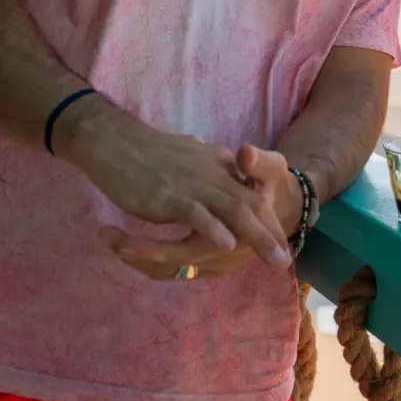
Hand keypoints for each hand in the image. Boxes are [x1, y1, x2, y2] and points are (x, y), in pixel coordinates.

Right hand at [60, 101, 291, 265]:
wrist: (113, 140)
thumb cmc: (145, 151)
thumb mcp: (186, 155)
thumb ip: (204, 164)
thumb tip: (214, 162)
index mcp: (217, 163)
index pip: (250, 191)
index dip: (268, 217)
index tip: (282, 241)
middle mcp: (211, 171)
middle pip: (250, 202)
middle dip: (271, 232)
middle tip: (286, 259)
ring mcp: (191, 182)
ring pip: (232, 208)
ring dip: (256, 235)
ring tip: (274, 259)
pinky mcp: (168, 194)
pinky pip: (195, 212)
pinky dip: (214, 228)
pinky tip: (228, 245)